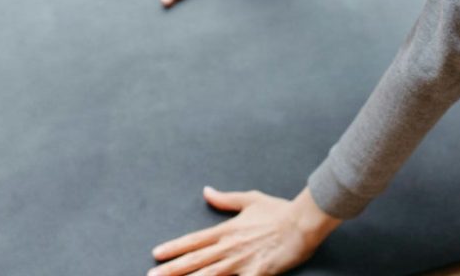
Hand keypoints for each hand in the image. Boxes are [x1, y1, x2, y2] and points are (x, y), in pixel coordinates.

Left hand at [148, 186, 342, 275]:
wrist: (302, 222)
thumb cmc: (279, 211)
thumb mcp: (250, 199)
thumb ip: (226, 199)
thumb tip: (207, 191)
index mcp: (227, 230)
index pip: (194, 241)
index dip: (174, 248)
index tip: (156, 254)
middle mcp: (229, 247)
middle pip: (195, 261)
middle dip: (172, 270)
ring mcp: (241, 261)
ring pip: (209, 275)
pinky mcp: (256, 273)